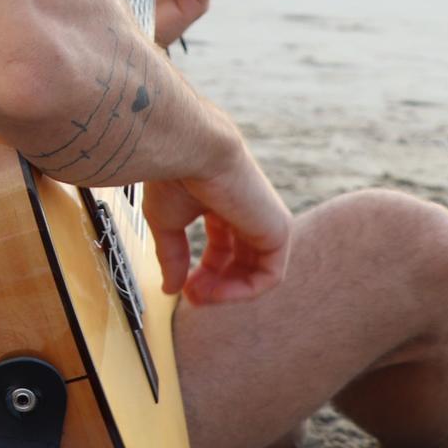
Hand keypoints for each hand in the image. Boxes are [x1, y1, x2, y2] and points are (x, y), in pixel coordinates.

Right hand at [139, 149, 290, 304]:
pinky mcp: (279, 230)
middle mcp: (248, 212)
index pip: (220, 246)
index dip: (202, 272)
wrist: (193, 150)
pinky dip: (243, 291)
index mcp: (223, 203)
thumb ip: (173, 256)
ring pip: (256, 271)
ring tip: (200, 297)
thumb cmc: (175, 175)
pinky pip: (270, 276)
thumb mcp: (167, 222)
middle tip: (190, 297)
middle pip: (238, 260)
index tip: (179, 288)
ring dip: (227, 292)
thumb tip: (170, 290)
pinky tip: (217, 293)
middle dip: (214, 284)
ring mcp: (267, 221)